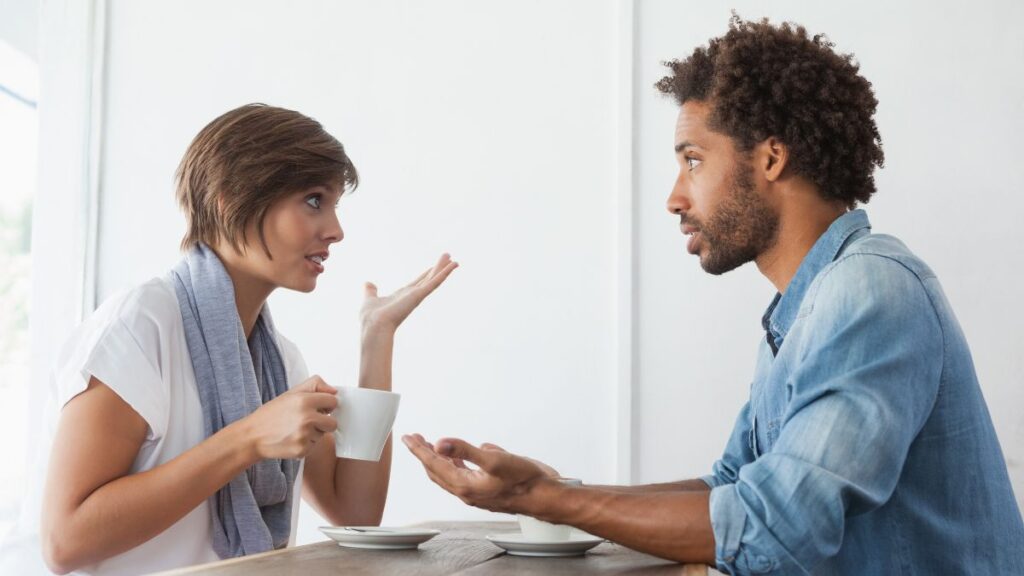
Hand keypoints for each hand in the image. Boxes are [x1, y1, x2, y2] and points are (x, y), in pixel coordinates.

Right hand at [244, 376, 338, 459]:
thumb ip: (315, 385)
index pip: (333, 401)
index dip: (326, 405)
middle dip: (324, 422)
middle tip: (308, 421)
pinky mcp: (302, 450)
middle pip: (333, 422)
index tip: (319, 408)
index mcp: (305, 400)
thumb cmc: (272, 414)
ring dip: (314, 433)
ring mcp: (305, 435)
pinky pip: (314, 446)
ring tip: (295, 430)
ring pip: (323, 435)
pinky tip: (292, 439)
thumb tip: (335, 391)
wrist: (252, 436)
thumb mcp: (291, 393)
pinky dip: (306, 444)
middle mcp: (307, 418)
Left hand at [361, 253, 457, 333]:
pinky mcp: (419, 295)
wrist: (374, 325)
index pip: (418, 282)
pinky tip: (452, 266)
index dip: (426, 273)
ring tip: (455, 260)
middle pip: (429, 278)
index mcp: (403, 295)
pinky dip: (444, 274)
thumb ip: (371, 291)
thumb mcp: (370, 298)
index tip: (433, 266)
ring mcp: (417, 295)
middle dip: (438, 268)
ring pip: (434, 279)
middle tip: (448, 258)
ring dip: (444, 269)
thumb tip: (367, 284)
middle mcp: (412, 295)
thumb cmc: (371, 317)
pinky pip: (435, 282)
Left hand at [401, 434, 552, 513]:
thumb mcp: (495, 460)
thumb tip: (441, 443)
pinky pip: (465, 476)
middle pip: (437, 471)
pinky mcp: (487, 488)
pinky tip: (463, 457)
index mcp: (465, 485)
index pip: (434, 464)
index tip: (409, 438)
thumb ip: (466, 451)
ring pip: (450, 475)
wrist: (545, 496)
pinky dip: (457, 464)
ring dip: (439, 460)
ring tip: (432, 447)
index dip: (419, 450)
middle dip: (424, 454)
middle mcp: (468, 490)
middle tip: (416, 439)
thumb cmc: (525, 482)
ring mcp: (477, 491)